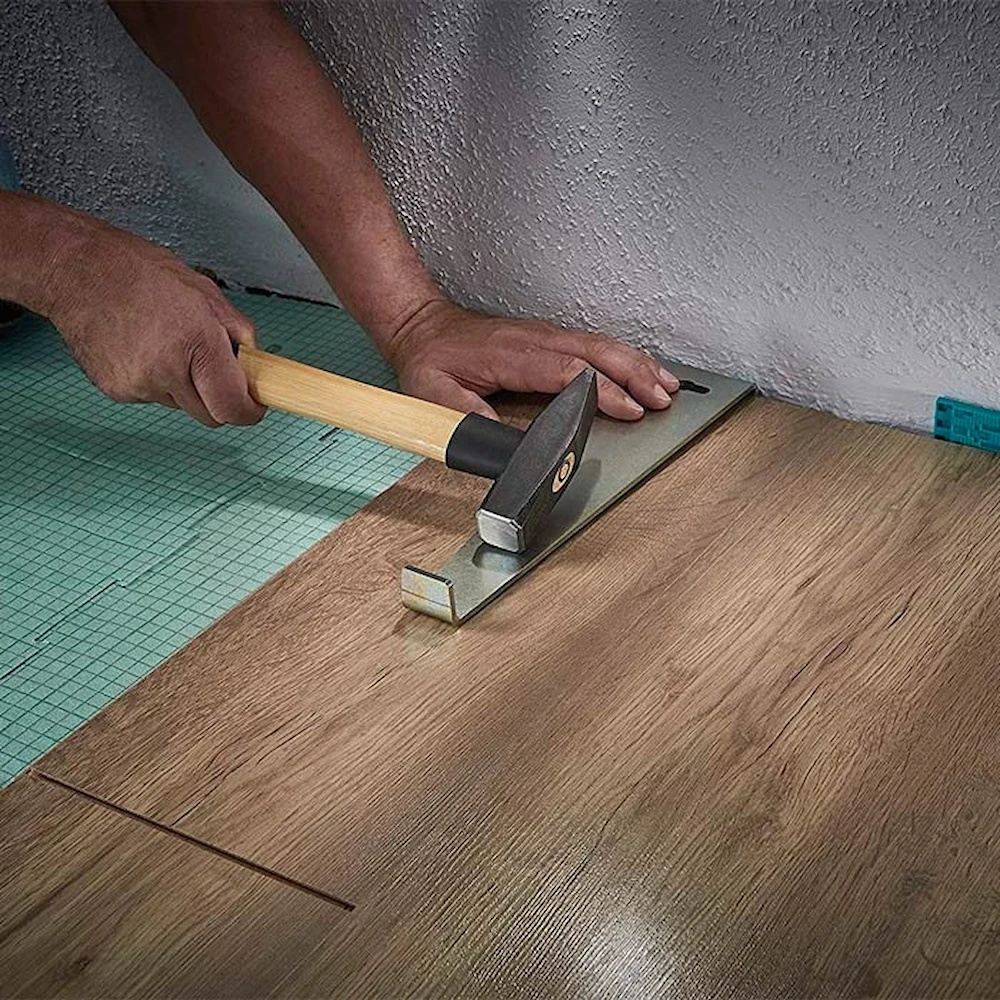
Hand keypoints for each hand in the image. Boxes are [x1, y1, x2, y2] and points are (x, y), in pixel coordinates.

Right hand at [46, 216, 263, 426]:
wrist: (77, 270)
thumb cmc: (138, 272)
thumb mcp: (206, 293)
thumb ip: (238, 333)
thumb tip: (253, 363)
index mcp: (197, 343)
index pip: (232, 407)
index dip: (248, 412)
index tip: (253, 407)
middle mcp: (166, 370)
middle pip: (209, 415)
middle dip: (218, 399)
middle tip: (213, 370)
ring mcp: (137, 384)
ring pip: (180, 405)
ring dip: (184, 386)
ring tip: (167, 344)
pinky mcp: (115, 390)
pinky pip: (151, 397)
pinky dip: (156, 381)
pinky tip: (143, 348)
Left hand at [383, 299, 679, 419]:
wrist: (421, 326)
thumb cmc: (430, 360)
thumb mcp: (435, 395)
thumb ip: (468, 419)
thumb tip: (503, 447)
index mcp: (511, 354)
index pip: (566, 370)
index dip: (600, 390)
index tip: (627, 408)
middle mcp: (534, 339)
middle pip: (595, 352)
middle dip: (633, 374)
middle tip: (661, 400)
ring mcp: (545, 335)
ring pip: (601, 345)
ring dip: (636, 364)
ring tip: (666, 387)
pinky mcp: (549, 338)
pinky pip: (594, 344)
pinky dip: (624, 356)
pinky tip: (642, 369)